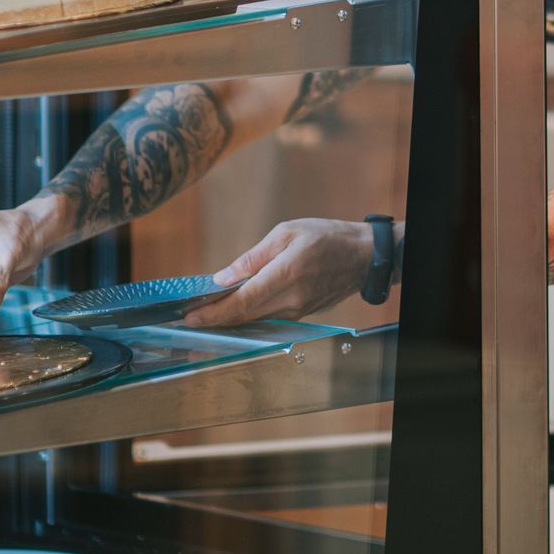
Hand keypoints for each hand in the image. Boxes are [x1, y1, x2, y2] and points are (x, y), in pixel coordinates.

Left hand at [186, 218, 374, 327]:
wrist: (363, 256)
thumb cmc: (326, 237)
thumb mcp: (286, 232)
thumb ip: (253, 257)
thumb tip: (224, 278)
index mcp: (286, 273)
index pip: (242, 301)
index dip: (214, 312)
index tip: (192, 316)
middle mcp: (292, 298)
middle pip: (245, 316)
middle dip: (215, 319)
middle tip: (190, 318)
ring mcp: (299, 310)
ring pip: (256, 320)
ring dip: (230, 320)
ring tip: (206, 315)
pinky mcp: (303, 315)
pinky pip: (270, 318)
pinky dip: (249, 316)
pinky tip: (235, 310)